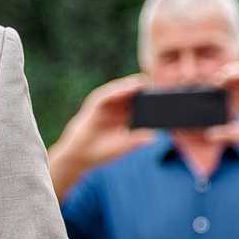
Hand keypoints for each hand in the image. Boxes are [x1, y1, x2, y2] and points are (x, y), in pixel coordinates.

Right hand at [47, 74, 153, 197]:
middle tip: (154, 83)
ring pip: (117, 92)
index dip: (146, 99)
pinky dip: (115, 91)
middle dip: (139, 89)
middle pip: (127, 95)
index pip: (136, 104)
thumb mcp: (122, 146)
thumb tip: (154, 136)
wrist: (79, 157)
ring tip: (142, 82)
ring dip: (128, 86)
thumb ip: (136, 140)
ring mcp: (102, 107)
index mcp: (120, 117)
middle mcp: (112, 110)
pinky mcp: (93, 107)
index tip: (160, 96)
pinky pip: (105, 96)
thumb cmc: (99, 152)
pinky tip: (125, 88)